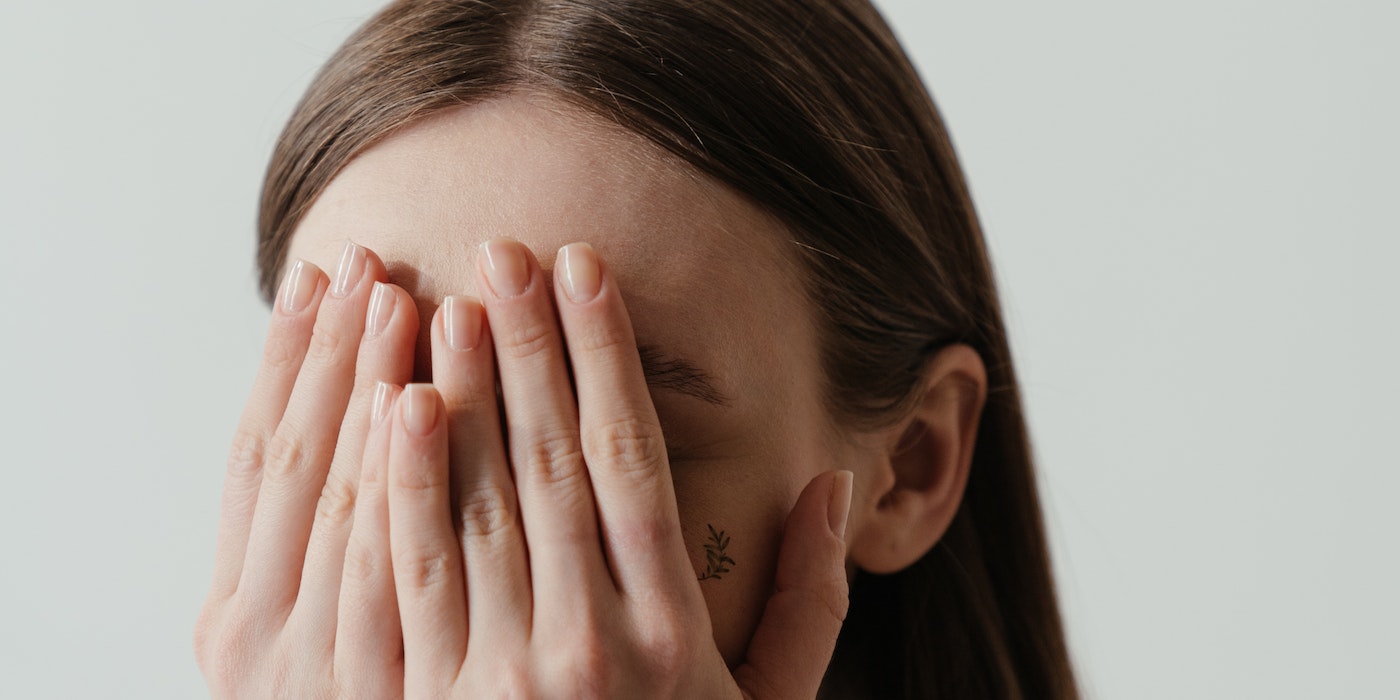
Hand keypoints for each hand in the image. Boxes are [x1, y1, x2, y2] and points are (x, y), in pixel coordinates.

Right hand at [194, 241, 420, 696]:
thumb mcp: (308, 639)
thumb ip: (323, 549)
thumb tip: (360, 413)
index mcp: (236, 622)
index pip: (258, 461)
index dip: (288, 362)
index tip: (318, 276)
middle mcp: (269, 645)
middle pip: (305, 465)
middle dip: (338, 356)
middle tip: (370, 260)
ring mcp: (344, 672)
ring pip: (352, 501)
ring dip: (372, 390)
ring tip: (404, 295)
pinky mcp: (433, 693)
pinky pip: (408, 570)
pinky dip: (402, 483)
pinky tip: (413, 401)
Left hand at [195, 238, 851, 698]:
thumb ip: (810, 605)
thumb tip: (832, 487)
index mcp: (676, 636)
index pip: (634, 463)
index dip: (607, 358)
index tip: (589, 270)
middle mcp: (592, 647)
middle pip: (552, 465)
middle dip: (528, 348)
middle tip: (505, 252)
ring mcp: (505, 679)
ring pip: (476, 506)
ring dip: (461, 394)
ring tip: (447, 302)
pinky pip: (408, 578)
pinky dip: (398, 486)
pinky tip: (393, 408)